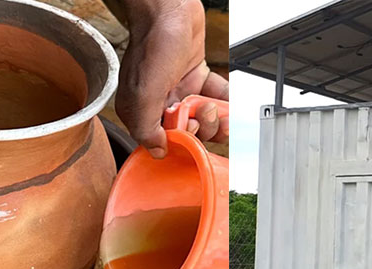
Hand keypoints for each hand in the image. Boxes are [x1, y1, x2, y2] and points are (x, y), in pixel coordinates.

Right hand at [117, 0, 228, 158]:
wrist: (169, 8)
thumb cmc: (154, 43)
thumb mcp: (144, 92)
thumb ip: (146, 126)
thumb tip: (156, 151)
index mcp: (141, 109)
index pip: (163, 141)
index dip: (182, 140)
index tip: (189, 128)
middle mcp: (159, 102)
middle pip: (188, 131)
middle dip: (203, 127)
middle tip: (205, 111)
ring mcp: (179, 89)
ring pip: (203, 116)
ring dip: (216, 117)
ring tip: (220, 109)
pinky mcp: (195, 75)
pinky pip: (214, 95)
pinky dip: (225, 100)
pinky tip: (229, 101)